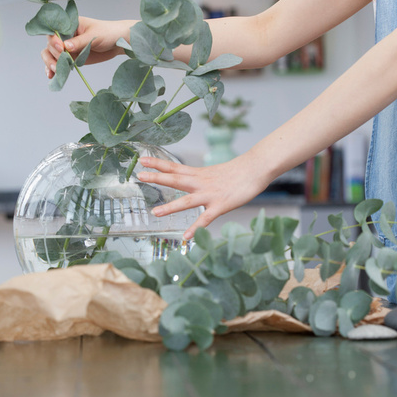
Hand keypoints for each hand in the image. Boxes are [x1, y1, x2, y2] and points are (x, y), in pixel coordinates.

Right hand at [41, 16, 135, 78]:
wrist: (118, 43)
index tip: (61, 48)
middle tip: (61, 62)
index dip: (54, 40)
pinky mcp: (72, 58)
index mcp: (70, 25)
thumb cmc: (107, 33)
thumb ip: (79, 42)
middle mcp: (66, 36)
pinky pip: (59, 63)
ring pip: (51, 54)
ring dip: (50, 62)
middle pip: (50, 44)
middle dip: (53, 54)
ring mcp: (68, 48)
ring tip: (55, 70)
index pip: (55, 31)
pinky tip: (52, 75)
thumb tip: (65, 47)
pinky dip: (54, 69)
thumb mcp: (94, 36)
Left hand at [137, 153, 269, 238]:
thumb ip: (201, 179)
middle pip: (176, 179)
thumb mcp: (214, 173)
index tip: (142, 160)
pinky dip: (196, 228)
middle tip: (140, 175)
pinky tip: (186, 237)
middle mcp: (201, 183)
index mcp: (199, 174)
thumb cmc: (238, 172)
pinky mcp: (220, 206)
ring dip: (170, 207)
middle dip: (157, 178)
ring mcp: (210, 195)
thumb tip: (192, 183)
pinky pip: (205, 219)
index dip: (158, 164)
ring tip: (155, 213)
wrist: (256, 169)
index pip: (175, 167)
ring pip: (187, 201)